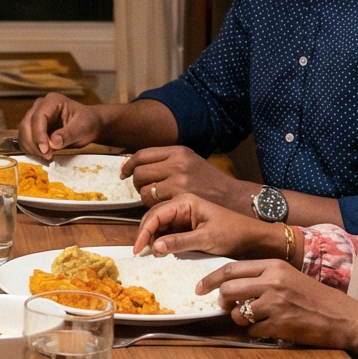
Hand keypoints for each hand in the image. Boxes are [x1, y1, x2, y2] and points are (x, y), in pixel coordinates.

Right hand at [17, 94, 102, 160]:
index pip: (38, 117)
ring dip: (31, 147)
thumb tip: (53, 143)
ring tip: (46, 156)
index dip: (39, 134)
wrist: (89, 125)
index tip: (45, 150)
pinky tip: (41, 154)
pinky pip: (25, 139)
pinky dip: (30, 148)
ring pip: (23, 132)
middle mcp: (40, 106)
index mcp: (52, 101)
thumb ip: (67, 134)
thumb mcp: (82, 128)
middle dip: (34, 143)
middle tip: (46, 156)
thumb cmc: (87, 122)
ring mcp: (35, 116)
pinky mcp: (33, 127)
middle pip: (27, 124)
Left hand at [121, 146, 241, 207]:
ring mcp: (179, 180)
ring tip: (155, 199)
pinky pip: (153, 203)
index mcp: (179, 151)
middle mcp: (178, 163)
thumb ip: (166, 162)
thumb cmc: (210, 183)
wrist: (233, 198)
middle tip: (142, 189)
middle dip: (135, 182)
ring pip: (144, 189)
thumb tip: (135, 163)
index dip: (129, 164)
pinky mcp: (180, 197)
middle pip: (140, 171)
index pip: (142, 154)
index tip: (124, 172)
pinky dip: (153, 207)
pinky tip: (163, 207)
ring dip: (144, 196)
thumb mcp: (190, 162)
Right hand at [134, 195, 286, 260]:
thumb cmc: (233, 233)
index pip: (156, 214)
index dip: (144, 231)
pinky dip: (162, 242)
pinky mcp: (186, 226)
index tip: (137, 249)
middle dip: (145, 235)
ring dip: (153, 239)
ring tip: (153, 254)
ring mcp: (184, 215)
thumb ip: (179, 242)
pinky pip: (168, 232)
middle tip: (141, 253)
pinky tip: (161, 252)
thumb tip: (153, 247)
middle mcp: (182, 205)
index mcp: (186, 202)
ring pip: (159, 225)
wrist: (252, 237)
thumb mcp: (206, 239)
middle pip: (153, 217)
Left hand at [201, 258, 357, 349]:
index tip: (200, 287)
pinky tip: (270, 329)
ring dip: (240, 319)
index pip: (231, 269)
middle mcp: (273, 281)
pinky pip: (252, 330)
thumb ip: (263, 278)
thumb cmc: (317, 299)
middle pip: (229, 290)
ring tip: (255, 319)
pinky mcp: (280, 324)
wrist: (344, 318)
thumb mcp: (290, 277)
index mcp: (274, 265)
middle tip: (225, 308)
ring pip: (238, 313)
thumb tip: (232, 288)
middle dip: (222, 302)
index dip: (211, 279)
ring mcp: (276, 303)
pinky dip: (256, 332)